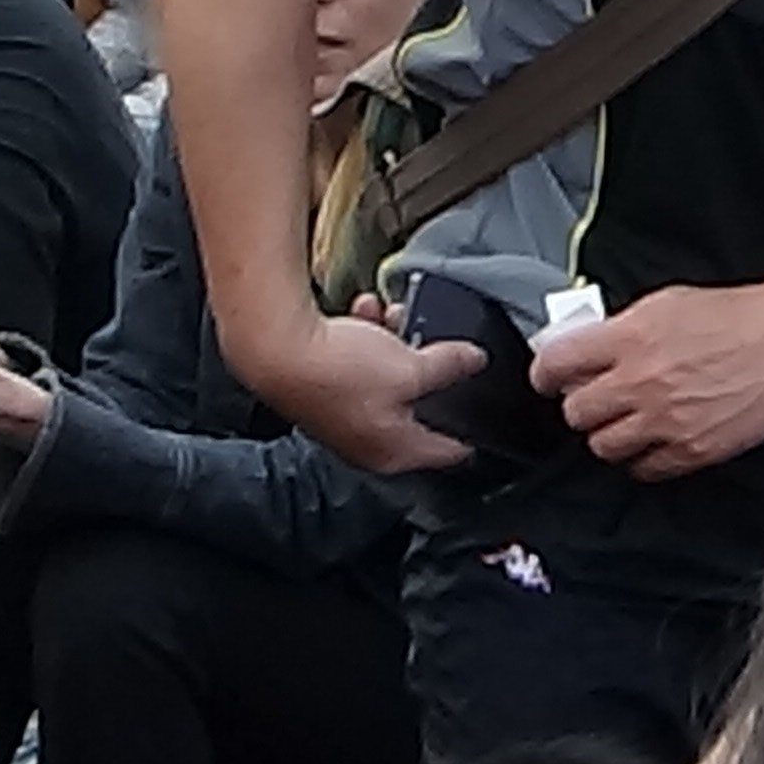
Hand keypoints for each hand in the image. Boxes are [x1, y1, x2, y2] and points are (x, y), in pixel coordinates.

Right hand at [232, 298, 478, 477]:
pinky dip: (365, 338)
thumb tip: (475, 361)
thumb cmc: (338, 371)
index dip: (472, 425)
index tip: (489, 403)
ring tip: (391, 315)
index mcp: (395, 451)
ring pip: (387, 377)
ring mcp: (345, 417)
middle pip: (417, 404)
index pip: (449, 449)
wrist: (274, 348)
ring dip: (394, 343)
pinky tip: (362, 312)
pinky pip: (358, 364)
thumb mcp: (411, 367)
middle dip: (427, 365)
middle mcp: (369, 442)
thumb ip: (450, 366)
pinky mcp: (324, 390)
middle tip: (433, 339)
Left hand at [530, 279, 763, 479]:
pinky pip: (643, 469)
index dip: (545, 374)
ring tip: (627, 420)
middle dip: (582, 406)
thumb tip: (583, 345)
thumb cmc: (730, 316)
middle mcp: (641, 382)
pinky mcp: (691, 450)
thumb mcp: (664, 303)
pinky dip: (642, 457)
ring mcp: (665, 421)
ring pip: (603, 447)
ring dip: (609, 434)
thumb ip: (620, 327)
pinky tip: (654, 438)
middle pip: (576, 413)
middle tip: (595, 398)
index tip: (548, 378)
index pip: (557, 364)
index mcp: (630, 338)